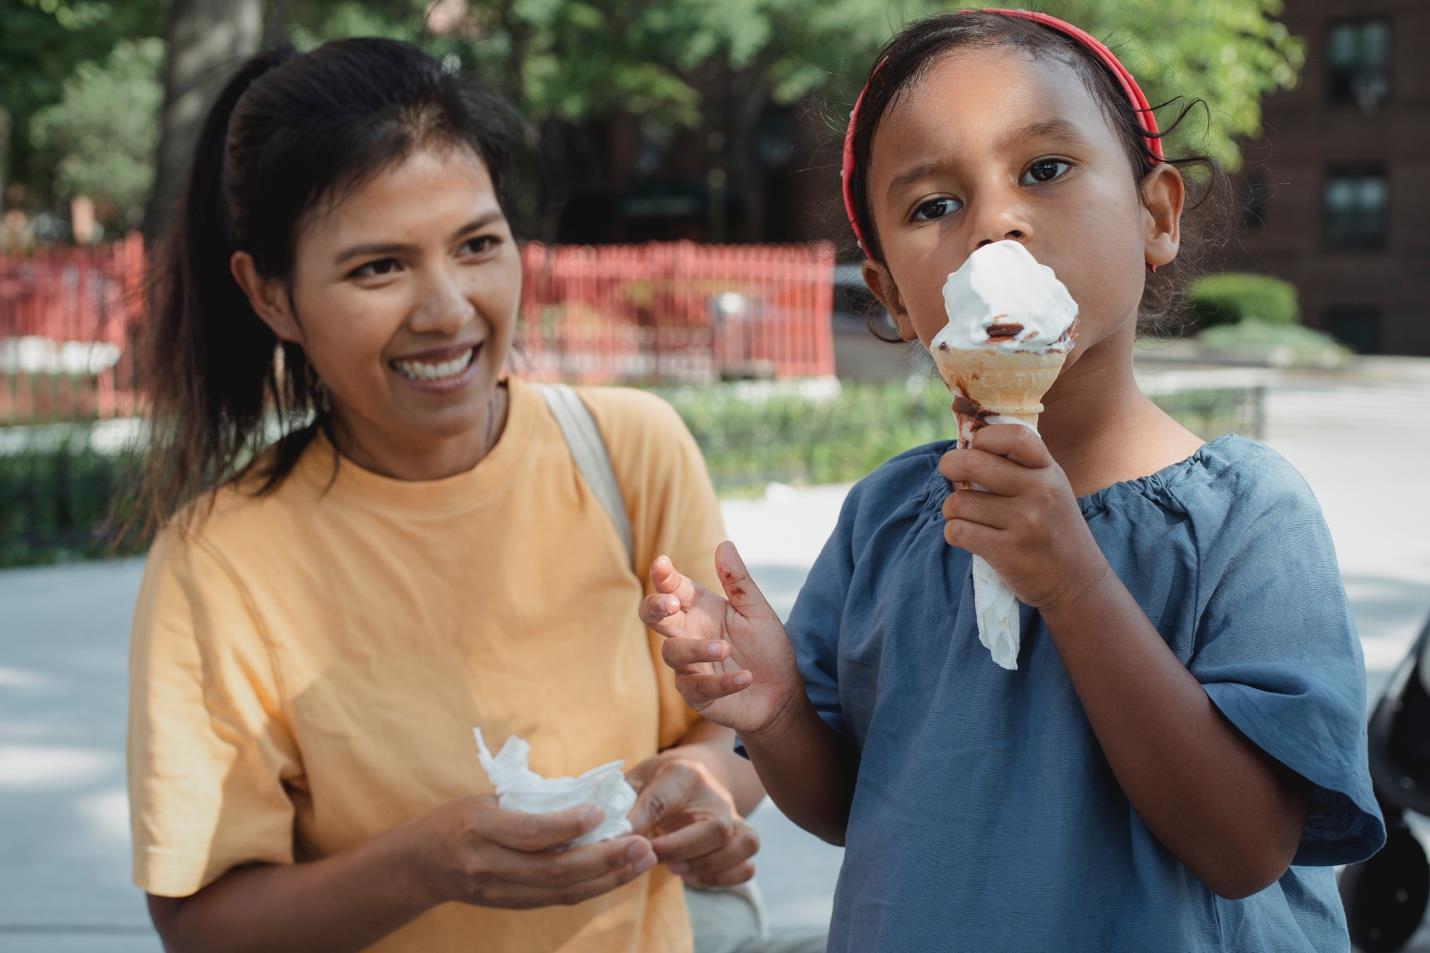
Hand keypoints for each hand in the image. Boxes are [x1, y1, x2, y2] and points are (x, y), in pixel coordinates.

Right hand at [417, 796, 656, 909]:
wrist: (419, 865)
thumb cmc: (456, 819)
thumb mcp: (485, 798)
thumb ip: (529, 803)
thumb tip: (586, 798)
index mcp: (480, 828)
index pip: (531, 833)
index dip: (569, 826)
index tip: (603, 812)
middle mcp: (489, 865)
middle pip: (555, 870)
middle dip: (605, 859)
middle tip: (642, 844)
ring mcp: (500, 891)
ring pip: (562, 892)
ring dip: (608, 878)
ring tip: (642, 860)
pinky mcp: (511, 905)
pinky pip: (557, 899)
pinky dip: (591, 887)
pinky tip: (617, 873)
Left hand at [625, 756, 759, 887]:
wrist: (694, 775)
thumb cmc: (658, 781)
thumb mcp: (638, 779)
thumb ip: (623, 801)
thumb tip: (609, 829)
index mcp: (684, 773)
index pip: (661, 801)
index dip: (639, 824)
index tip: (621, 840)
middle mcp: (716, 794)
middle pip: (715, 828)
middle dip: (680, 850)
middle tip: (654, 857)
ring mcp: (734, 817)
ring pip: (741, 845)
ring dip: (707, 866)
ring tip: (676, 869)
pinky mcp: (741, 838)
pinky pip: (747, 866)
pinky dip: (723, 878)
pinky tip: (693, 875)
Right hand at [639, 541, 801, 737]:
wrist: (780, 693)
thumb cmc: (765, 648)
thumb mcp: (757, 611)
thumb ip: (738, 582)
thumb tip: (724, 544)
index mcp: (699, 608)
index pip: (673, 587)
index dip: (664, 576)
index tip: (662, 563)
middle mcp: (688, 634)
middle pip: (655, 617)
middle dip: (656, 607)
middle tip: (669, 603)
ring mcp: (689, 666)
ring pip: (673, 652)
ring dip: (697, 649)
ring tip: (724, 648)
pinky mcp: (697, 695)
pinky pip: (700, 687)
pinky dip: (723, 682)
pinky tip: (745, 677)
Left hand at [939, 424, 1109, 609]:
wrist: (1077, 581)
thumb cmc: (1053, 527)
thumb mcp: (1051, 487)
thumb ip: (1018, 465)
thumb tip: (965, 446)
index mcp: (1049, 471)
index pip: (1014, 436)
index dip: (984, 436)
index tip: (975, 446)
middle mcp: (1039, 493)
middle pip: (972, 463)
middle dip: (950, 465)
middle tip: (950, 472)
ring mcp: (1024, 523)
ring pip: (958, 502)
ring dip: (953, 509)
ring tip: (968, 515)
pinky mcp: (1006, 552)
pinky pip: (957, 531)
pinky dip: (955, 533)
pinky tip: (969, 535)